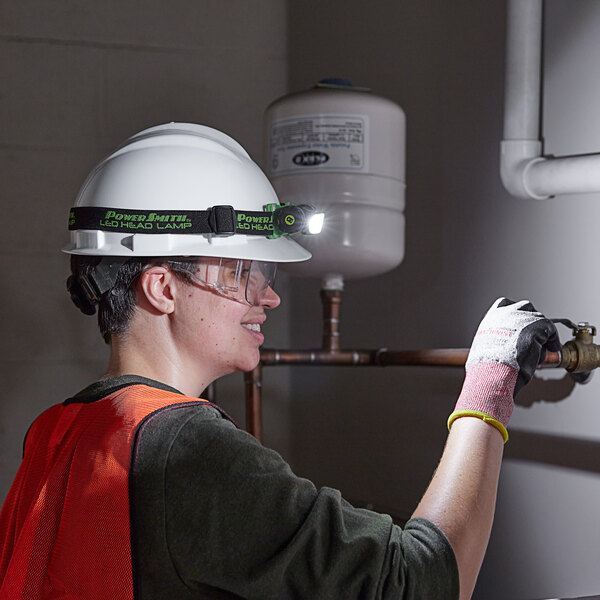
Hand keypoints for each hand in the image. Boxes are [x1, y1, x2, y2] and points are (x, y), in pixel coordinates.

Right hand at [449, 297, 560, 441]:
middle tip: (533, 339)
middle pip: (524, 307)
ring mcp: (520, 320)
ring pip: (539, 319)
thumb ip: (492, 349)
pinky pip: (548, 332)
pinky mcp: (534, 328)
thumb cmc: (484, 375)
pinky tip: (544, 355)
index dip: (514, 315)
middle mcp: (503, 316)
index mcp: (489, 321)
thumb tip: (490, 361)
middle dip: (531, 322)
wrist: (491, 379)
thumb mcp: (483, 355)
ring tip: (538, 351)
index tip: (519, 325)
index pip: (504, 305)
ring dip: (541, 334)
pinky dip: (549, 343)